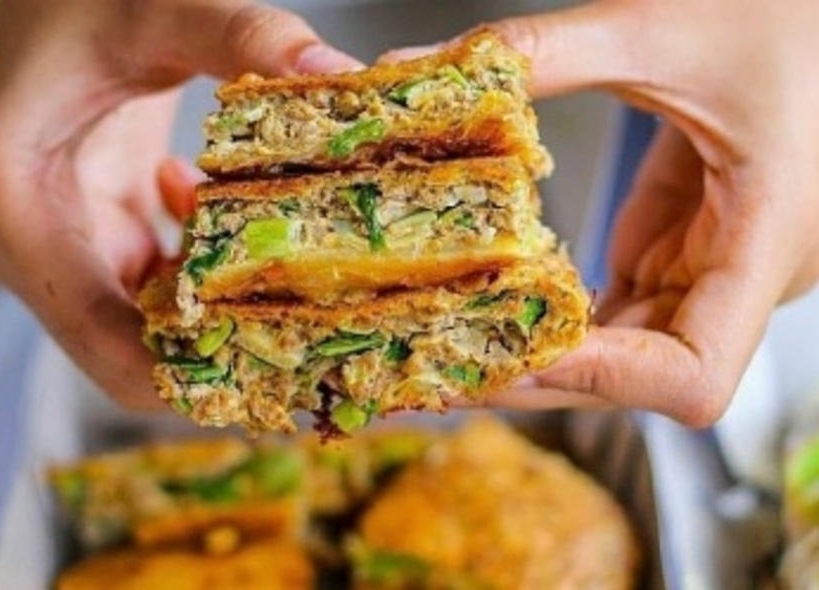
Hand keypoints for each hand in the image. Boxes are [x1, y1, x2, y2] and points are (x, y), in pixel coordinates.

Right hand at [0, 0, 359, 408]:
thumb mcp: (159, 7)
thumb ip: (243, 35)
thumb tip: (336, 76)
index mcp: (16, 202)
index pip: (99, 336)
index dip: (185, 376)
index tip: (272, 382)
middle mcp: (29, 240)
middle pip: (124, 348)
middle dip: (215, 355)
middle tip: (306, 344)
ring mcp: (65, 239)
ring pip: (146, 322)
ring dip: (219, 312)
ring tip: (286, 281)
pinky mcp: (98, 227)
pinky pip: (156, 282)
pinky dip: (204, 270)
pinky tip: (222, 210)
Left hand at [389, 1, 818, 425]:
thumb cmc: (780, 10)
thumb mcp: (654, 29)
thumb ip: (542, 52)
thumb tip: (429, 72)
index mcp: (767, 236)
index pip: (693, 375)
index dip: (601, 379)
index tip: (514, 355)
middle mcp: (745, 274)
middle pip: (640, 375)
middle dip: (541, 374)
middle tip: (446, 366)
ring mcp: (716, 267)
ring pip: (626, 349)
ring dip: (543, 351)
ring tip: (455, 345)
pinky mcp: (689, 247)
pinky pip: (626, 309)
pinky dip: (562, 316)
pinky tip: (504, 306)